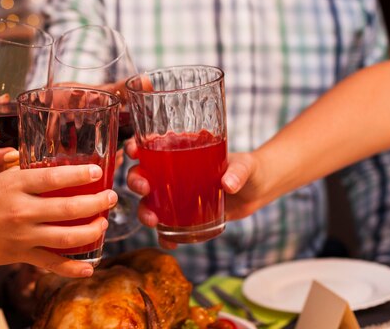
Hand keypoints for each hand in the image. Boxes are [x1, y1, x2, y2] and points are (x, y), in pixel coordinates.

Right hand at [0, 164, 115, 277]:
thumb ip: (26, 177)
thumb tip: (58, 170)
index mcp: (14, 185)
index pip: (55, 177)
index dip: (81, 175)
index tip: (98, 173)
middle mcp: (21, 210)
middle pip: (69, 208)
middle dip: (97, 203)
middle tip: (110, 197)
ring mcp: (22, 236)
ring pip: (67, 237)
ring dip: (91, 231)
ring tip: (103, 223)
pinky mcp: (20, 255)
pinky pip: (52, 264)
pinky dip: (74, 268)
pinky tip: (90, 265)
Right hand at [124, 139, 260, 247]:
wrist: (257, 191)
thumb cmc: (248, 169)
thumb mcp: (244, 166)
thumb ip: (238, 172)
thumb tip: (228, 184)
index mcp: (181, 152)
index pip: (151, 146)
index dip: (136, 148)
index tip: (133, 151)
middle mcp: (172, 174)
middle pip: (142, 175)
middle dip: (136, 181)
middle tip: (144, 188)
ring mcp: (176, 196)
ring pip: (149, 203)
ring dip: (145, 211)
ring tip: (152, 221)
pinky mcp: (184, 215)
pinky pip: (168, 227)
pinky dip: (166, 236)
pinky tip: (170, 243)